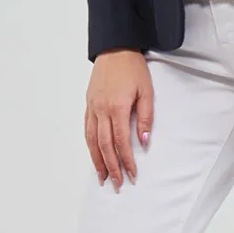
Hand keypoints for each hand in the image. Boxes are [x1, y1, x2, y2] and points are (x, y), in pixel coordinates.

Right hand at [85, 49, 152, 190]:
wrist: (115, 48)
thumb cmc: (133, 69)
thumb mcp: (146, 91)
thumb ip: (146, 118)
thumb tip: (144, 142)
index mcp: (117, 108)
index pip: (121, 142)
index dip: (126, 161)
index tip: (132, 175)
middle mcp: (101, 110)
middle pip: (104, 146)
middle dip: (111, 167)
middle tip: (117, 184)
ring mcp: (92, 107)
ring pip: (92, 141)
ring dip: (97, 161)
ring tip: (102, 177)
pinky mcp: (88, 104)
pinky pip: (87, 130)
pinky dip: (90, 146)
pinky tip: (94, 155)